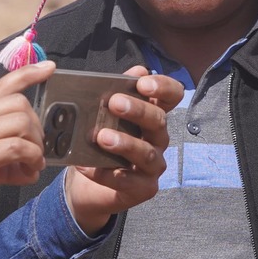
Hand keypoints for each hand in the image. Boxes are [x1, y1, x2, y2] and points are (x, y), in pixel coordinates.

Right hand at [0, 62, 55, 241]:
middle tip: (35, 150)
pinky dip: (29, 158)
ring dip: (35, 144)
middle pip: (17, 102)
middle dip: (36, 126)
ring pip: (20, 121)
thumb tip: (22, 164)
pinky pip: (14, 147)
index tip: (49, 67)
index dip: (29, 73)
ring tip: (31, 164)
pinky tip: (26, 172)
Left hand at [63, 67, 183, 235]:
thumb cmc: (98, 145)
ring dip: (125, 143)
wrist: (88, 187)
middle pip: (158, 121)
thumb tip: (137, 70)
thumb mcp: (102, 117)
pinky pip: (128, 181)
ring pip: (146, 153)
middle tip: (113, 103)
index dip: (163, 87)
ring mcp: (153, 165)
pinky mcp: (144, 188)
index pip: (172, 96)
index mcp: (150, 116)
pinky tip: (85, 166)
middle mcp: (157, 139)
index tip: (143, 83)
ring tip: (102, 138)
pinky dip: (105, 174)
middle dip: (137, 111)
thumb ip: (115, 92)